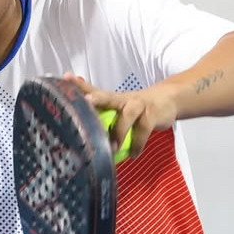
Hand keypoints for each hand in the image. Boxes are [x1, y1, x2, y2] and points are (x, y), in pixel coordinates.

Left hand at [61, 72, 176, 161]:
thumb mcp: (119, 108)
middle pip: (107, 97)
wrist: (166, 100)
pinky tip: (133, 154)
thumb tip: (83, 135)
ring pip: (127, 114)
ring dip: (119, 130)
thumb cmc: (136, 107)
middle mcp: (122, 99)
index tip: (66, 78)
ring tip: (113, 148)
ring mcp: (138, 105)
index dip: (79, 85)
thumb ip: (103, 117)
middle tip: (86, 102)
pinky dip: (138, 143)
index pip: (92, 90)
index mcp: (111, 99)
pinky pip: (144, 130)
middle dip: (96, 99)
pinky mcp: (152, 115)